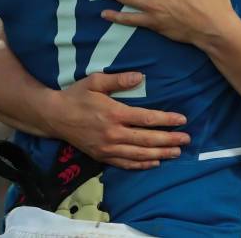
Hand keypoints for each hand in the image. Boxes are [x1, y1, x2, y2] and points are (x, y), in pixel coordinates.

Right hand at [43, 72, 190, 169]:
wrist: (53, 116)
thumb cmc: (76, 95)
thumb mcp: (95, 81)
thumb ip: (119, 79)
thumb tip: (141, 77)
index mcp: (114, 113)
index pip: (146, 119)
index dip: (166, 120)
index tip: (182, 120)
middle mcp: (113, 134)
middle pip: (146, 139)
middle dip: (169, 140)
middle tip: (186, 139)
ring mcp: (107, 148)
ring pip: (138, 154)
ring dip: (160, 154)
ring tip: (176, 152)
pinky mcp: (101, 156)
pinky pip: (124, 163)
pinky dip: (141, 164)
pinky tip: (154, 162)